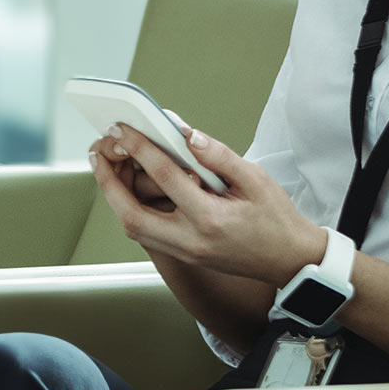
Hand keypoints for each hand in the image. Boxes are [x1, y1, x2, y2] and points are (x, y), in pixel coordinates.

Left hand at [87, 117, 324, 285]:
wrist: (289, 259)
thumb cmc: (276, 218)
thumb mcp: (255, 178)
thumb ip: (218, 155)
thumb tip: (187, 135)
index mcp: (210, 218)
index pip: (165, 176)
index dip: (140, 148)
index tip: (123, 129)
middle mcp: (191, 239)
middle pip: (132, 213)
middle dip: (109, 181)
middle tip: (99, 152)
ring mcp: (185, 252)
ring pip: (134, 228)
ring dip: (116, 197)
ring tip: (110, 166)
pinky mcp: (184, 256)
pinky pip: (146, 234)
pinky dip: (132, 210)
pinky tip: (131, 189)